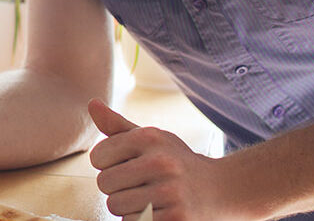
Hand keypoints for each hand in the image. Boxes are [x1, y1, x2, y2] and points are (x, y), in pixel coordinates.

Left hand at [88, 99, 243, 220]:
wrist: (220, 189)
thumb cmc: (176, 162)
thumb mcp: (151, 139)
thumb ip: (117, 126)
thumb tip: (92, 104)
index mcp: (150, 137)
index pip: (98, 156)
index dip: (109, 164)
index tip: (129, 165)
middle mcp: (161, 162)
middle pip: (104, 183)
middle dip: (117, 187)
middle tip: (142, 184)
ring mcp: (170, 192)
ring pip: (116, 205)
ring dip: (128, 206)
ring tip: (150, 198)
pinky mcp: (176, 219)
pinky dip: (139, 219)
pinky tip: (158, 211)